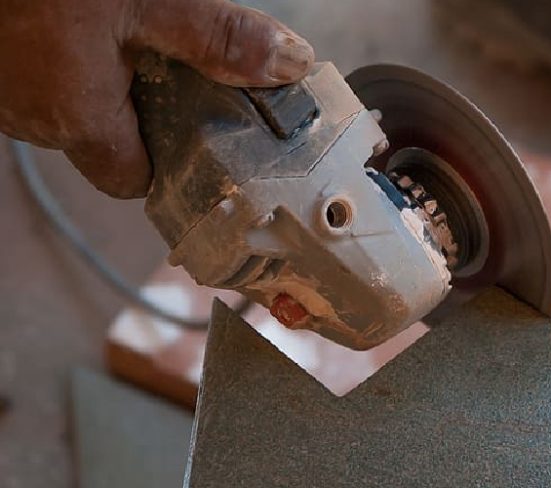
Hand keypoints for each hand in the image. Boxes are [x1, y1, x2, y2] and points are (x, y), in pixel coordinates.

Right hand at [0, 0, 313, 197]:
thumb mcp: (147, 2)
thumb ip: (216, 39)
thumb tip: (287, 66)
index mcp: (77, 120)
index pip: (131, 181)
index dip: (167, 161)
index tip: (197, 129)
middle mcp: (32, 118)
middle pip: (103, 140)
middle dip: (142, 108)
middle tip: (173, 63)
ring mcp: (3, 90)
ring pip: (68, 102)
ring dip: (102, 74)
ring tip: (124, 31)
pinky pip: (37, 73)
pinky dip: (65, 53)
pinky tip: (77, 20)